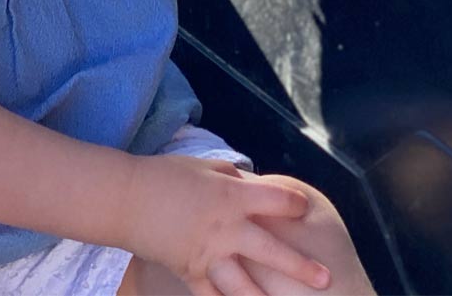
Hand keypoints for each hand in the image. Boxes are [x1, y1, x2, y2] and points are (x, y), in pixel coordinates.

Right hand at [123, 153, 331, 295]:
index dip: (293, 204)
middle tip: (325, 279)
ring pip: (243, 284)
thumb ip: (236, 179)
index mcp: (232, 196)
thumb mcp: (207, 168)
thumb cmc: (167, 176)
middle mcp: (226, 228)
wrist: (126, 199)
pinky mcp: (189, 271)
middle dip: (300, 266)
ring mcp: (207, 253)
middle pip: (270, 250)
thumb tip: (254, 185)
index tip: (304, 209)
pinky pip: (210, 295)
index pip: (276, 201)